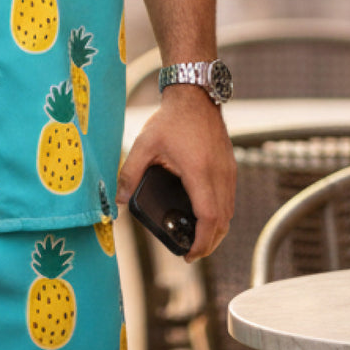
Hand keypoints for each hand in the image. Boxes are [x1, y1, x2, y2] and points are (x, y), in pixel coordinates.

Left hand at [118, 86, 234, 260]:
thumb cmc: (171, 119)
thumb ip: (130, 172)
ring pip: (229, 213)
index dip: (201, 242)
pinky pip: (230, 200)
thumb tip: (118, 200)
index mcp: (199, 172)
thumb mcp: (144, 144)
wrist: (195, 95)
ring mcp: (229, 171)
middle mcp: (220, 175)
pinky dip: (220, 215)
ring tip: (196, 239)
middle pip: (223, 222)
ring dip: (216, 230)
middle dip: (209, 243)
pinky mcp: (231, 167)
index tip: (189, 254)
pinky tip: (205, 217)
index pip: (208, 218)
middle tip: (190, 253)